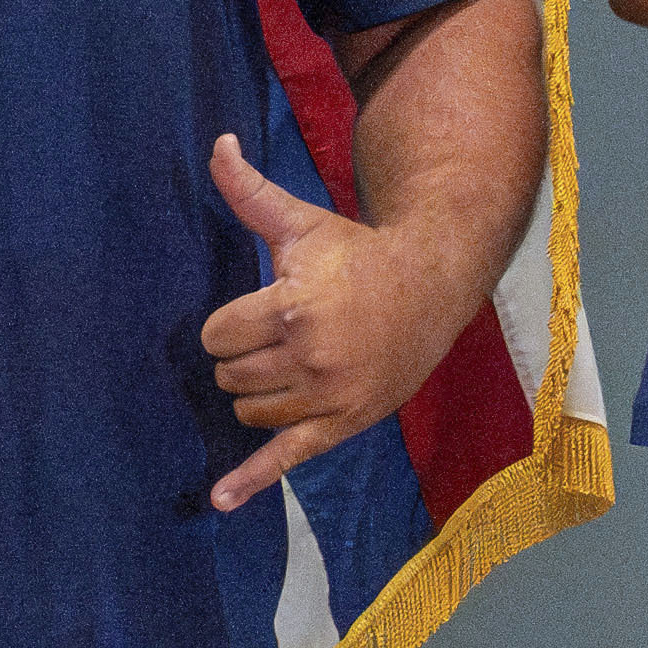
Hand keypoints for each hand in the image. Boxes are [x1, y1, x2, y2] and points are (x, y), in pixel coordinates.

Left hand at [193, 130, 470, 510]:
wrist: (431, 285)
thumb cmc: (357, 252)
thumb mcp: (301, 222)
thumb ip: (249, 193)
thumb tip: (216, 145)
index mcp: (294, 307)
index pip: (217, 337)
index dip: (228, 324)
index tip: (256, 311)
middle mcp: (311, 358)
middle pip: (229, 376)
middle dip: (242, 356)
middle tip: (277, 334)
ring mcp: (329, 397)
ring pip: (251, 413)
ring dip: (257, 393)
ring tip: (289, 364)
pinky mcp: (344, 424)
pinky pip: (287, 460)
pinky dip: (252, 483)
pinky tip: (219, 502)